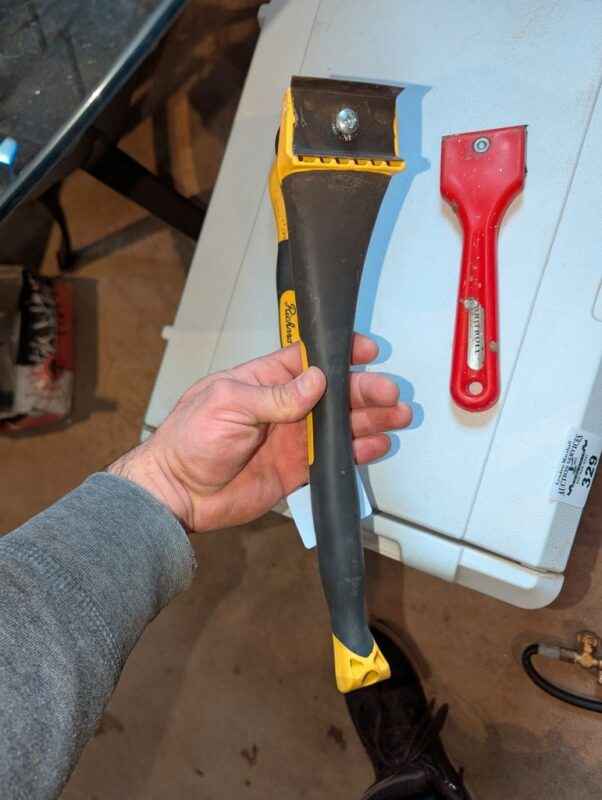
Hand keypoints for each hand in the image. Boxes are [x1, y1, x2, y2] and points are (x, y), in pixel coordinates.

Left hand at [108, 336, 410, 531]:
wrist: (178, 495)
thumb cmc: (189, 441)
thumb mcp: (228, 405)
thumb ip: (275, 395)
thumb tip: (315, 380)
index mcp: (263, 380)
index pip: (309, 359)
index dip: (339, 353)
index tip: (366, 350)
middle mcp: (283, 407)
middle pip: (334, 392)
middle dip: (364, 390)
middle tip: (388, 393)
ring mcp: (292, 438)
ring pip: (340, 424)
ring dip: (369, 419)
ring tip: (395, 417)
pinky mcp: (297, 469)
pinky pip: (333, 457)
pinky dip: (357, 451)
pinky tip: (375, 445)